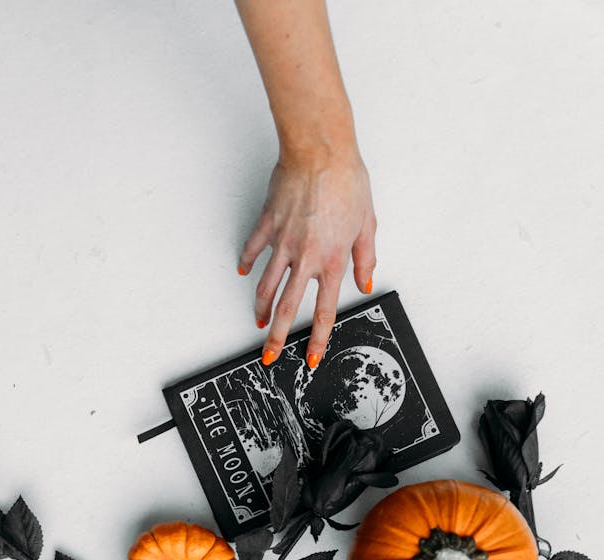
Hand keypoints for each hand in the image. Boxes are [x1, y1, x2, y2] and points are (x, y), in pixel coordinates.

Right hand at [237, 152, 376, 368]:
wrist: (320, 151)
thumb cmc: (346, 181)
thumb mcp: (367, 224)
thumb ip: (365, 258)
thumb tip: (364, 282)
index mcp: (331, 261)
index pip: (323, 311)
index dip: (316, 339)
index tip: (310, 357)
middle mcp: (305, 257)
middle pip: (287, 308)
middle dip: (276, 337)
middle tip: (269, 355)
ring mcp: (283, 243)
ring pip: (266, 285)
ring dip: (260, 308)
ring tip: (258, 321)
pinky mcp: (267, 224)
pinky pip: (253, 249)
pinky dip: (247, 261)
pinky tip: (244, 271)